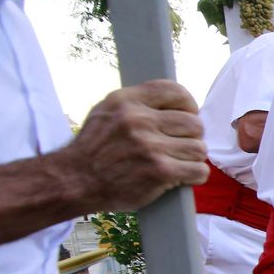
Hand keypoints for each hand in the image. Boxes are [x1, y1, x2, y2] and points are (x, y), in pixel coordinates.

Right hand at [55, 80, 206, 210]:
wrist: (74, 181)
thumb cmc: (95, 149)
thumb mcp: (107, 112)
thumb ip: (138, 103)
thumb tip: (177, 104)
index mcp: (126, 101)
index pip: (176, 92)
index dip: (188, 106)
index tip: (186, 116)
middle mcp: (138, 120)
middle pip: (194, 123)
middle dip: (191, 136)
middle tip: (179, 146)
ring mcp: (149, 146)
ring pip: (199, 148)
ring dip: (192, 158)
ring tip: (176, 162)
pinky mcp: (159, 171)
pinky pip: (198, 170)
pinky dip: (193, 176)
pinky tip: (179, 177)